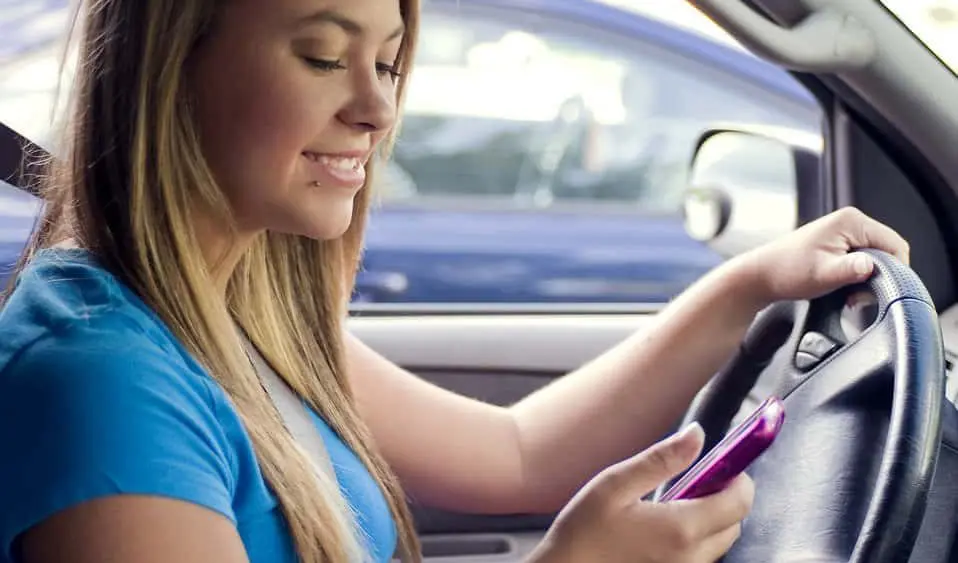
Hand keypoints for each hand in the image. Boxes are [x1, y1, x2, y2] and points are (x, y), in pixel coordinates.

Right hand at [529, 424, 753, 562]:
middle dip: (726, 496)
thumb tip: (697, 434)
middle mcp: (691, 556)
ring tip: (678, 499)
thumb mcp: (616, 484)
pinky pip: (702, 555)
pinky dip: (698, 535)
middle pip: (735, 522)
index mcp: (681, 528)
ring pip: (721, 540)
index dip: (738, 476)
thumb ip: (661, 459)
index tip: (722, 461)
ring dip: (713, 517)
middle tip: (698, 476)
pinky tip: (667, 523)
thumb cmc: (583, 531)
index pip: (739, 501)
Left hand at [738, 207, 909, 304]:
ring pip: (876, 258)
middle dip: (881, 276)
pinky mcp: (838, 243)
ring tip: (849, 294)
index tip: (879, 290)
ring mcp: (844, 232)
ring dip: (868, 279)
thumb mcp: (823, 274)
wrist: (760, 276)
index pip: (896, 244)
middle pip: (888, 251)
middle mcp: (850, 221)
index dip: (895, 270)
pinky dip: (857, 276)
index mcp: (851, 221)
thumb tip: (872, 266)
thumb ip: (850, 270)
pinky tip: (843, 289)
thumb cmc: (787, 272)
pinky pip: (861, 260)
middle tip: (859, 296)